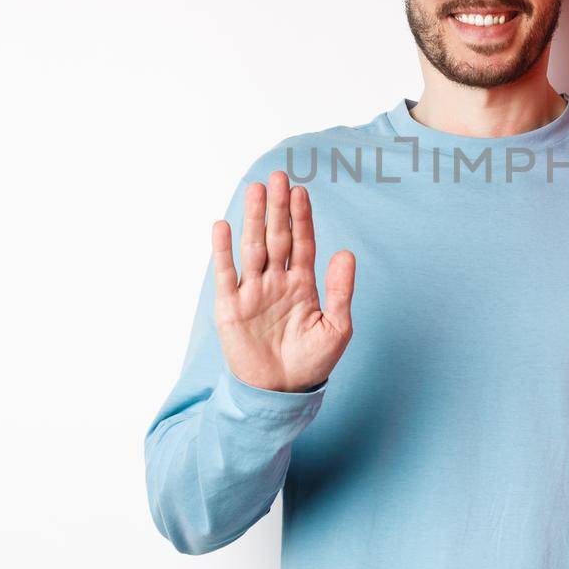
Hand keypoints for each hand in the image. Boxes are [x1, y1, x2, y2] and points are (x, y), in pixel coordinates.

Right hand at [211, 170, 356, 392]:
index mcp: (302, 284)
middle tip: (279, 176)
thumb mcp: (336, 328)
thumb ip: (340, 290)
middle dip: (278, 207)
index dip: (302, 218)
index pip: (302, 243)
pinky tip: (223, 225)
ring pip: (253, 247)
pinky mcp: (230, 307)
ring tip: (256, 189)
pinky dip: (223, 250)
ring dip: (254, 219)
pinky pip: (226, 274)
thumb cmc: (311, 362)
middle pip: (277, 237)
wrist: (280, 393)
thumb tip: (346, 253)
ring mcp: (253, 291)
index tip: (302, 191)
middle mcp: (276, 281)